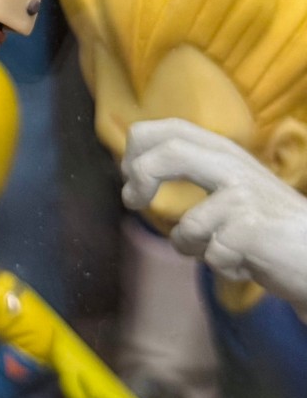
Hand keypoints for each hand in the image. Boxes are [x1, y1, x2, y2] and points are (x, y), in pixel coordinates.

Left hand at [122, 117, 306, 315]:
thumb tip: (132, 170)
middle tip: (132, 200)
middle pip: (170, 153)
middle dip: (141, 176)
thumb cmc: (267, 224)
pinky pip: (211, 256)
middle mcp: (234, 167)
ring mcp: (244, 196)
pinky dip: (223, 268)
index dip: (139, 147)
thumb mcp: (230, 185)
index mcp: (225, 152)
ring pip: (188, 227)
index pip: (171, 129)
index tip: (129, 176)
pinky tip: (246, 263)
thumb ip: (194, 169)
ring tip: (222, 251)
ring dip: (195, 250)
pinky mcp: (252, 230)